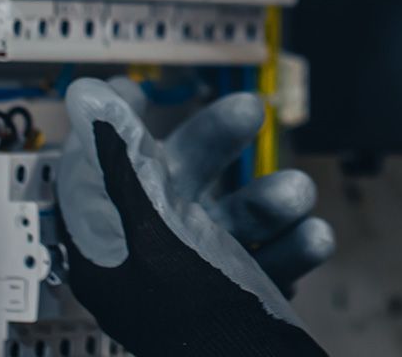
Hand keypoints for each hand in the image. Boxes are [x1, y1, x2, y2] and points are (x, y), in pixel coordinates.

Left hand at [57, 78, 332, 355]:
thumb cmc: (187, 309)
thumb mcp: (149, 226)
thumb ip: (123, 159)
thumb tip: (88, 95)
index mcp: (115, 238)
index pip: (106, 167)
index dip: (120, 127)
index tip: (138, 91)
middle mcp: (155, 252)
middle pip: (180, 175)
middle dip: (220, 139)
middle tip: (250, 110)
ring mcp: (202, 272)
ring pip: (236, 214)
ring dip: (274, 198)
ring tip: (300, 194)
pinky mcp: (243, 293)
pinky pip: (271, 255)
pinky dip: (295, 245)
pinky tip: (313, 239)